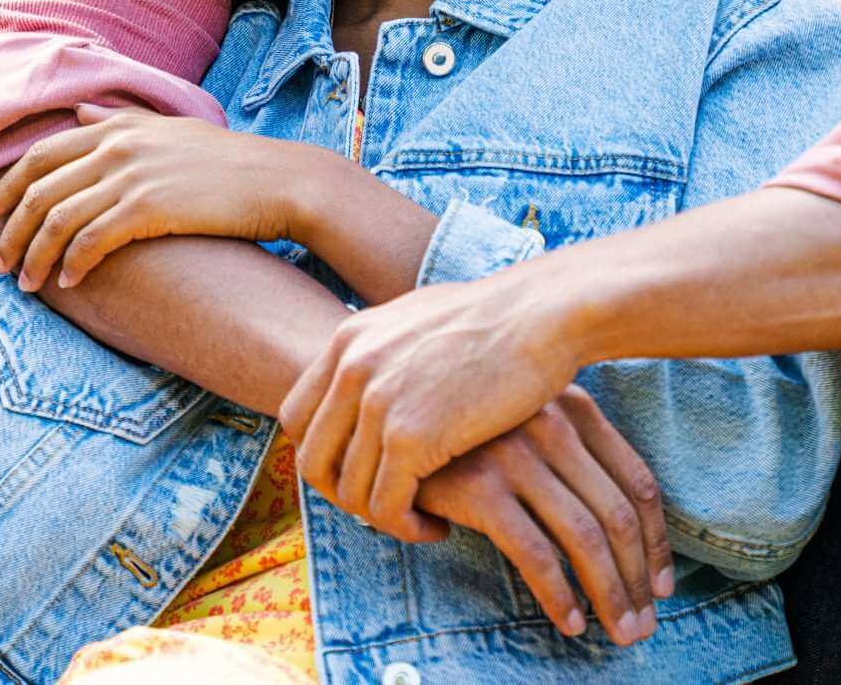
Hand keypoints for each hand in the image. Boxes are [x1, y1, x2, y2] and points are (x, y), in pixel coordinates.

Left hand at [0, 106, 326, 290]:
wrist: (278, 180)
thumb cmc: (228, 162)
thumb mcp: (168, 129)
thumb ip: (118, 119)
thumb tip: (79, 111)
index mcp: (118, 126)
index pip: (42, 154)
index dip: (9, 187)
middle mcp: (117, 145)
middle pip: (40, 189)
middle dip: (12, 230)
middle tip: (1, 264)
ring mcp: (131, 175)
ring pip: (58, 219)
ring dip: (35, 256)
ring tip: (28, 285)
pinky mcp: (148, 208)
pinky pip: (91, 240)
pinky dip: (72, 263)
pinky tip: (68, 282)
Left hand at [281, 267, 587, 542]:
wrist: (543, 314)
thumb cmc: (500, 320)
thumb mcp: (420, 319)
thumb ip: (385, 348)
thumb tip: (374, 373)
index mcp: (350, 338)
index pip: (297, 416)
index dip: (322, 455)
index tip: (360, 473)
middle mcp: (352, 368)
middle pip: (311, 459)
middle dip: (343, 494)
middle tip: (384, 506)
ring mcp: (378, 402)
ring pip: (349, 490)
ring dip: (380, 517)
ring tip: (418, 519)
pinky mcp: (412, 436)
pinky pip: (386, 506)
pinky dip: (406, 527)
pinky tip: (439, 526)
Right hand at [414, 388, 674, 645]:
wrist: (389, 413)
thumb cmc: (467, 430)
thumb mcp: (529, 424)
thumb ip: (571, 457)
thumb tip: (622, 535)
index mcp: (577, 408)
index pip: (638, 484)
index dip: (657, 543)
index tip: (661, 586)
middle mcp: (553, 425)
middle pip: (617, 516)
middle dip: (638, 580)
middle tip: (644, 625)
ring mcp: (516, 453)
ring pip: (585, 537)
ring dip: (610, 595)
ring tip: (619, 632)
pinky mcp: (479, 486)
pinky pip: (534, 553)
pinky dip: (557, 594)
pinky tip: (568, 622)